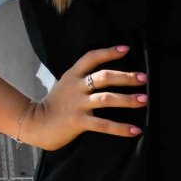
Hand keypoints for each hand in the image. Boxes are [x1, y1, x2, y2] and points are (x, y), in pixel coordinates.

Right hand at [17, 45, 147, 151]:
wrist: (36, 123)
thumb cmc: (55, 105)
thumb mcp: (65, 85)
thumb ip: (82, 79)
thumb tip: (108, 76)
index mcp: (72, 75)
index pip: (91, 57)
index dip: (109, 52)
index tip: (126, 50)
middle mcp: (76, 87)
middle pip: (104, 77)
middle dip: (126, 77)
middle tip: (143, 78)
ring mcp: (77, 104)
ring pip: (106, 98)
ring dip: (127, 99)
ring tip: (144, 100)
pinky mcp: (78, 122)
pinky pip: (103, 125)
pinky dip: (121, 128)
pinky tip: (135, 130)